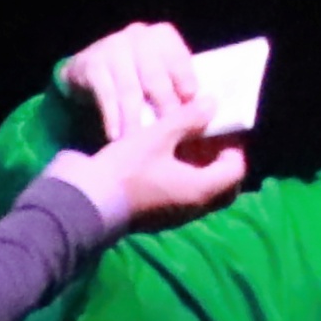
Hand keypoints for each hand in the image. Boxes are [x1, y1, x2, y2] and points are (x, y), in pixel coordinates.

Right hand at [48, 42, 247, 228]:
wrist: (84, 202)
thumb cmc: (125, 168)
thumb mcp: (157, 135)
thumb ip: (188, 119)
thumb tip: (212, 103)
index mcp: (201, 189)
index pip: (236, 169)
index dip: (233, 146)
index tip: (220, 128)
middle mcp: (194, 208)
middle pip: (223, 186)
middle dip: (220, 162)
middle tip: (207, 139)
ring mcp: (174, 216)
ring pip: (201, 193)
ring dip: (200, 171)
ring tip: (184, 145)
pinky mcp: (156, 217)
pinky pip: (182, 198)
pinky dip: (182, 180)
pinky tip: (164, 161)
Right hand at [64, 22, 204, 134]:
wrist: (90, 67)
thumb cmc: (137, 75)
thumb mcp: (160, 74)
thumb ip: (179, 90)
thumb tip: (204, 116)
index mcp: (163, 37)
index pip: (177, 58)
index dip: (184, 80)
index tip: (190, 101)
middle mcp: (138, 36)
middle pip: (154, 74)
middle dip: (163, 105)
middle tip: (171, 132)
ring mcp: (112, 47)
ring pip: (129, 88)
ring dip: (136, 118)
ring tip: (141, 141)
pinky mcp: (91, 64)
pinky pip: (105, 95)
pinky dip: (112, 118)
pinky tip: (115, 136)